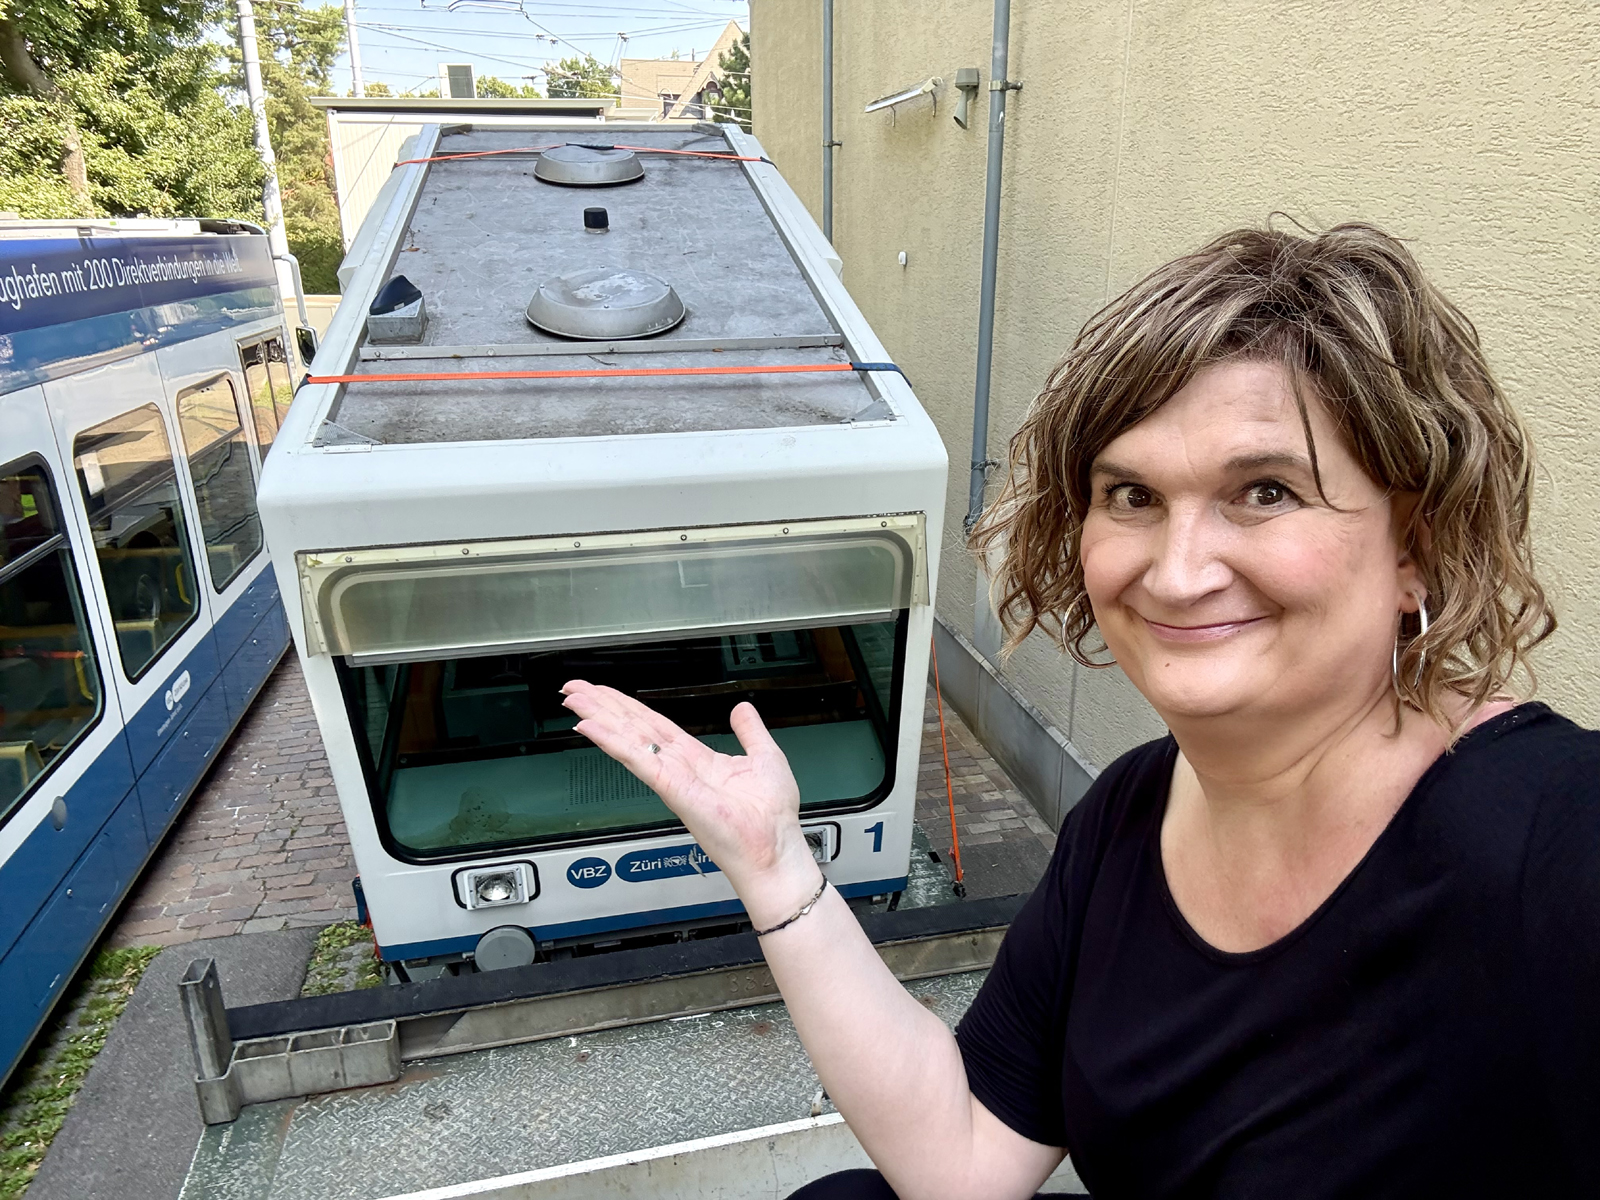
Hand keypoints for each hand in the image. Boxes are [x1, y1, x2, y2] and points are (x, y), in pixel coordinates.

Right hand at [559, 681, 818, 908]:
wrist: (774, 849)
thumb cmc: (771, 818)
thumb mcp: (764, 757)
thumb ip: (749, 731)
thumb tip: (742, 709)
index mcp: (696, 760)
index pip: (653, 725)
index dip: (627, 706)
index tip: (604, 692)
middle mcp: (678, 769)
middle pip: (632, 728)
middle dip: (602, 707)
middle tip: (573, 689)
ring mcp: (671, 779)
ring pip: (628, 740)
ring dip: (598, 718)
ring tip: (573, 700)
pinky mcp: (673, 788)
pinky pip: (638, 760)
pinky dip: (613, 741)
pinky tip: (591, 726)